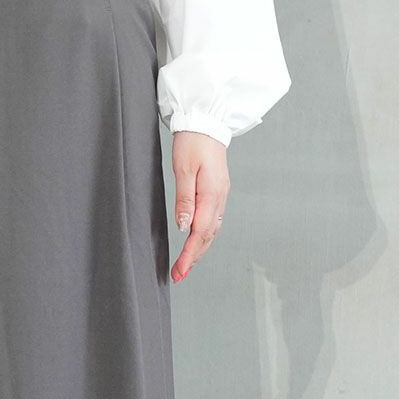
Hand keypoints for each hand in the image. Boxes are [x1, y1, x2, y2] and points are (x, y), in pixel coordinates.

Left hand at [170, 131, 229, 283]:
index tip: (179, 271)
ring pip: (210, 231)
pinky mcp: (217, 193)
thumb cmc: (192, 142)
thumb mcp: (184, 169)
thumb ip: (185, 199)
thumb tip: (184, 226)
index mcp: (212, 194)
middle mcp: (219, 199)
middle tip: (178, 276)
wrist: (206, 122)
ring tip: (185, 266)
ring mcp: (220, 196)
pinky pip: (212, 222)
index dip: (189, 255)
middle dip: (193, 259)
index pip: (199, 233)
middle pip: (207, 237)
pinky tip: (196, 244)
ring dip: (198, 251)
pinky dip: (203, 237)